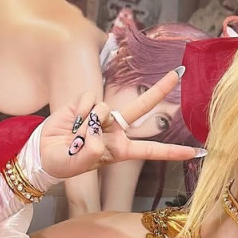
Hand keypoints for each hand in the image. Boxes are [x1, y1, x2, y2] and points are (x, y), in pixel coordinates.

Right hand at [39, 73, 203, 179]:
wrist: (44, 153)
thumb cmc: (64, 164)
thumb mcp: (80, 164)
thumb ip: (91, 150)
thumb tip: (96, 132)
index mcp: (120, 150)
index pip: (150, 150)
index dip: (172, 152)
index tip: (194, 152)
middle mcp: (115, 131)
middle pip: (142, 108)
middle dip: (160, 90)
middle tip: (178, 74)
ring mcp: (102, 116)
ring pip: (107, 108)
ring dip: (90, 120)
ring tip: (77, 133)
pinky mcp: (86, 104)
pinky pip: (89, 99)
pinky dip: (78, 110)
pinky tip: (72, 120)